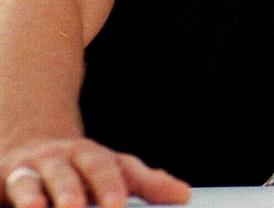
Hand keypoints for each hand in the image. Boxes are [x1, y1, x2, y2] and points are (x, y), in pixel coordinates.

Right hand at [1, 138, 189, 207]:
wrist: (33, 144)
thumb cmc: (83, 166)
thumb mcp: (115, 170)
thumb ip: (147, 183)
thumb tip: (183, 195)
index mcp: (93, 156)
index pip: (107, 169)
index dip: (111, 186)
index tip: (118, 204)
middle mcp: (60, 160)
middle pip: (69, 172)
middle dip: (74, 189)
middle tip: (79, 207)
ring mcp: (29, 170)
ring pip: (31, 180)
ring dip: (34, 195)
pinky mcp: (3, 180)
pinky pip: (6, 188)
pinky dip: (9, 195)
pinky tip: (14, 205)